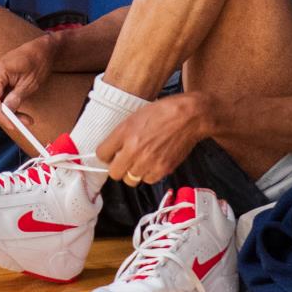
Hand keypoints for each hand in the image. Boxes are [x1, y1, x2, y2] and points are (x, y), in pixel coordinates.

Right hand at [0, 35, 58, 126]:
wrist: (40, 49)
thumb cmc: (37, 61)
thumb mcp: (30, 83)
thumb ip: (16, 97)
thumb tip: (7, 113)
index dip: (1, 116)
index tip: (13, 126)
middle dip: (5, 117)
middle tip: (24, 124)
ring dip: (7, 114)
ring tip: (25, 119)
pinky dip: (7, 108)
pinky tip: (19, 112)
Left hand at [98, 94, 213, 184]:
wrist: (189, 116)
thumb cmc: (164, 112)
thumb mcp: (135, 116)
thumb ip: (121, 134)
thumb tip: (112, 149)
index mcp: (125, 132)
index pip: (102, 154)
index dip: (105, 155)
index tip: (109, 155)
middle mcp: (134, 149)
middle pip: (114, 173)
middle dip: (118, 167)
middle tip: (124, 161)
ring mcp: (149, 161)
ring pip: (130, 180)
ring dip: (133, 172)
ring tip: (141, 161)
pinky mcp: (163, 169)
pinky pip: (148, 180)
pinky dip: (149, 174)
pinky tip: (153, 163)